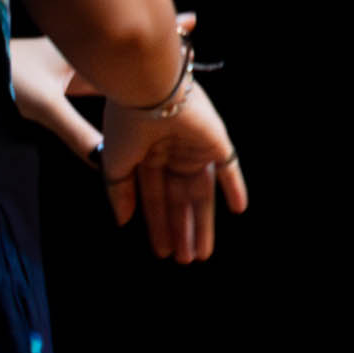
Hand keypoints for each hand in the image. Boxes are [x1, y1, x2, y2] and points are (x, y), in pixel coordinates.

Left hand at [10, 12, 193, 163]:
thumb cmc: (8, 77)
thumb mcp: (42, 106)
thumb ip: (76, 133)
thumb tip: (106, 163)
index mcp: (89, 52)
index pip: (135, 40)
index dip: (165, 30)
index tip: (192, 20)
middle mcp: (90, 53)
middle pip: (134, 47)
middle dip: (163, 46)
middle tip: (193, 33)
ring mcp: (80, 62)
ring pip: (122, 61)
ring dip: (145, 64)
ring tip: (176, 65)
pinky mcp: (69, 74)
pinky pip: (107, 74)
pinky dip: (126, 77)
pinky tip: (136, 89)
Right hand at [101, 75, 245, 263]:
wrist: (148, 91)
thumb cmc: (125, 124)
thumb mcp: (114, 164)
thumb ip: (120, 193)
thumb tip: (123, 222)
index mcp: (145, 156)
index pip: (154, 198)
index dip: (157, 225)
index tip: (161, 251)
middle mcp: (171, 154)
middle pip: (178, 201)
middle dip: (181, 230)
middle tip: (184, 261)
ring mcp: (194, 148)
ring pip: (200, 193)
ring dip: (202, 223)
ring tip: (200, 254)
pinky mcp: (216, 141)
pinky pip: (229, 168)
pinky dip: (235, 187)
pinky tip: (239, 210)